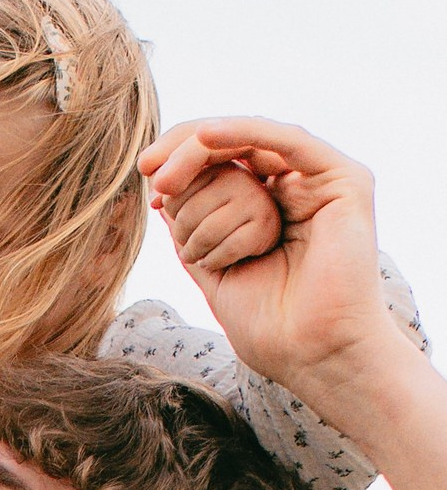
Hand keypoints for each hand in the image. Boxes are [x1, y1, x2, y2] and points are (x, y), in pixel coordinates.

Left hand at [140, 119, 397, 403]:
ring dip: (202, 151)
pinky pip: (286, 141)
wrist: (314, 356)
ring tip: (166, 177)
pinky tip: (206, 136)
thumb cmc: (271, 329)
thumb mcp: (212, 269)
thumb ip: (191, 232)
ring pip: (252, 142)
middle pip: (234, 146)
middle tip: (149, 171)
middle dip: (184, 152)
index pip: (223, 166)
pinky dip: (244, 133)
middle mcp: (297, 188)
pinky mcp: (343, 179)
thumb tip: (162, 194)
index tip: (146, 179)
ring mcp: (321, 181)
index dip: (181, 163)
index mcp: (270, 207)